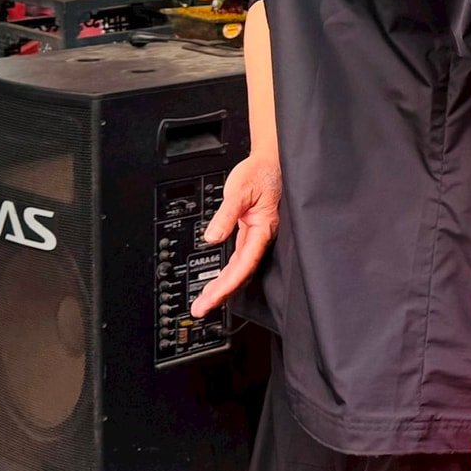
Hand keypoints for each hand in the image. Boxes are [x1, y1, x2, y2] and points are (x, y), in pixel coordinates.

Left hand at [190, 155, 281, 317]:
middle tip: (201, 309)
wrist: (270, 161)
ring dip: (223, 286)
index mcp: (262, 229)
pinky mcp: (251, 232)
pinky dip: (228, 273)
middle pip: (240, 273)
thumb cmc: (261, 173)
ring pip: (240, 268)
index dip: (226, 286)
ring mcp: (256, 236)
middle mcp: (261, 236)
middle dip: (220, 293)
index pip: (242, 265)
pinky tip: (219, 281)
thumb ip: (226, 215)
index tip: (210, 300)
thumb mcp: (240, 191)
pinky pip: (239, 259)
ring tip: (206, 301)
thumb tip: (211, 237)